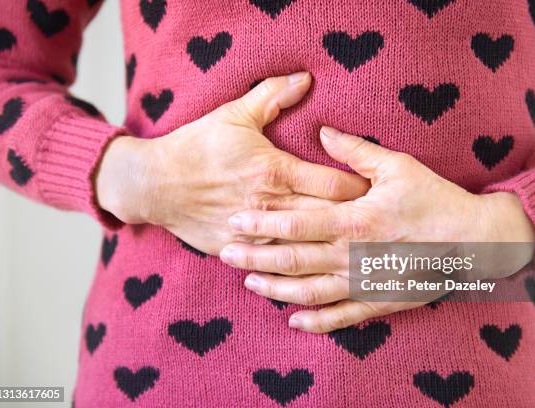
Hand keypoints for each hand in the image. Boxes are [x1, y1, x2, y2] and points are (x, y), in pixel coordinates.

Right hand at [94, 74, 368, 254]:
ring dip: (332, 249)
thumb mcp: (233, 114)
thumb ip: (272, 96)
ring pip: (306, 248)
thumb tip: (305, 79)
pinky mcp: (239, 250)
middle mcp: (269, 206)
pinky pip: (277, 265)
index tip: (377, 192)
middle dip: (354, 223)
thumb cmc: (197, 146)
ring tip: (359, 251)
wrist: (155, 184)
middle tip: (379, 224)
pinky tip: (321, 271)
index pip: (334, 185)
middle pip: (327, 220)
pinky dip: (299, 268)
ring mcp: (253, 234)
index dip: (361, 189)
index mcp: (274, 171)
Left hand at [219, 127, 534, 332]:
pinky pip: (340, 317)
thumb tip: (322, 132)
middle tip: (226, 255)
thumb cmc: (436, 201)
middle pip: (293, 259)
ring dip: (276, 289)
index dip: (262, 221)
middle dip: (255, 257)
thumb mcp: (398, 167)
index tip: (235, 219)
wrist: (475, 242)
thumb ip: (355, 152)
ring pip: (309, 291)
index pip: (296, 222)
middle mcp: (352, 256)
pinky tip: (293, 321)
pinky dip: (315, 321)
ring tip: (250, 284)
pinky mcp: (377, 302)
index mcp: (355, 220)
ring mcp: (363, 283)